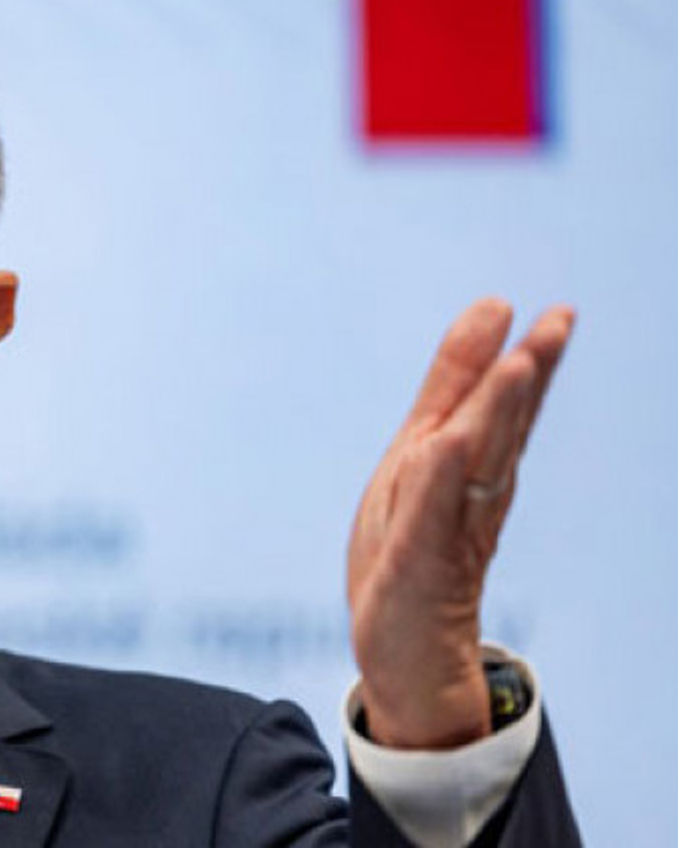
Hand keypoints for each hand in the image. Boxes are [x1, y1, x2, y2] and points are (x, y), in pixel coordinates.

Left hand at [347, 298, 574, 747]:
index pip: (504, 409)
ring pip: (475, 461)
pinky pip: (430, 515)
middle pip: (502, 428)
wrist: (408, 654)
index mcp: (469, 469)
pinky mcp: (416, 561)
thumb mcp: (418, 460)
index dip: (528, 361)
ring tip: (518, 363)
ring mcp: (445, 528)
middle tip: (560, 323)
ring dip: (496, 413)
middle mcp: (469, 496)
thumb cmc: (410, 551)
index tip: (559, 314)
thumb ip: (450, 394)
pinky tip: (450, 443)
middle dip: (527, 375)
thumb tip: (488, 320)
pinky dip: (440, 478)